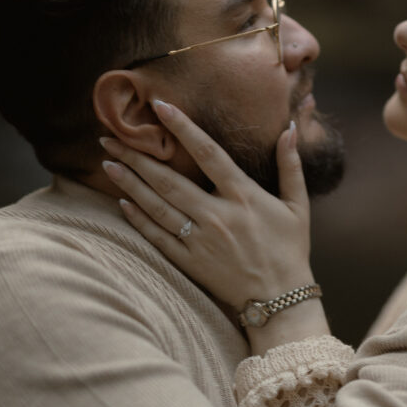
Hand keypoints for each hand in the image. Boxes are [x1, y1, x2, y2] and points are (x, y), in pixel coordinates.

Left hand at [100, 100, 313, 311]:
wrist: (281, 299)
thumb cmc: (290, 249)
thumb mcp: (298, 205)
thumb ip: (291, 165)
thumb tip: (287, 128)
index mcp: (244, 196)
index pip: (208, 153)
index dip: (183, 128)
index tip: (161, 107)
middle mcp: (218, 215)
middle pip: (170, 180)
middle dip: (137, 156)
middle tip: (110, 137)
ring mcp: (200, 240)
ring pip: (157, 206)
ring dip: (130, 183)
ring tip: (108, 162)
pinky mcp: (190, 262)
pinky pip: (158, 237)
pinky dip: (138, 220)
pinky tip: (122, 203)